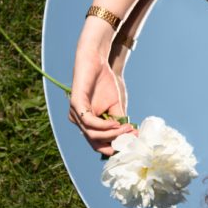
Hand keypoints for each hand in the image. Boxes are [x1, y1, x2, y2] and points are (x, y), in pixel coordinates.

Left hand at [69, 34, 133, 155]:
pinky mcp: (76, 104)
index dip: (113, 146)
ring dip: (112, 134)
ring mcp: (76, 113)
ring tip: (127, 129)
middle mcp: (79, 120)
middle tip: (131, 137)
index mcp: (87, 122)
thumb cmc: (105, 82)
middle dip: (115, 142)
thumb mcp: (116, 105)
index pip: (98, 142)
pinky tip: (116, 123)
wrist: (96, 61)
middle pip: (95, 142)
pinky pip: (89, 122)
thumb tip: (130, 136)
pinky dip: (104, 126)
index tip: (130, 144)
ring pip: (93, 135)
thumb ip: (119, 120)